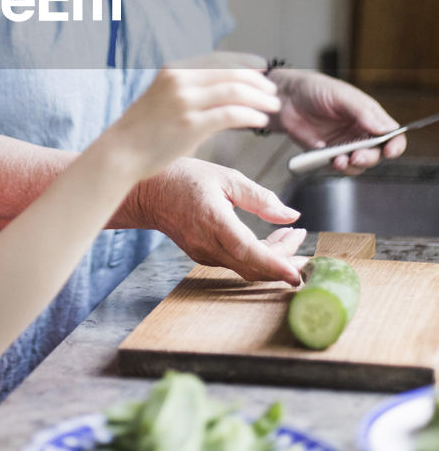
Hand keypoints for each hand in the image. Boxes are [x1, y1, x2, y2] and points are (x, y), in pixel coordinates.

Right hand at [113, 55, 280, 180]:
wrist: (120, 153)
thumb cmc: (142, 131)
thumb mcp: (163, 98)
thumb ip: (190, 90)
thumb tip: (222, 92)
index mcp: (174, 70)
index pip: (219, 60)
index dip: (244, 63)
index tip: (261, 69)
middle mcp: (180, 80)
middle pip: (232, 74)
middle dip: (257, 82)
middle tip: (272, 92)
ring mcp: (185, 102)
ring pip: (235, 92)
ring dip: (260, 98)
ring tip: (272, 107)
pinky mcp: (191, 125)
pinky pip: (231, 115)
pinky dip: (250, 115)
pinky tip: (260, 121)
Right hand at [130, 156, 305, 285]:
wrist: (147, 192)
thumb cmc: (183, 178)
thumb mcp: (225, 177)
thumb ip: (260, 197)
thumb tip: (290, 215)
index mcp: (213, 221)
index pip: (249, 251)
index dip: (276, 265)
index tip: (297, 273)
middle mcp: (207, 244)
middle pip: (253, 266)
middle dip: (284, 260)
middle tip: (302, 241)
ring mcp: (204, 253)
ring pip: (247, 267)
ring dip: (273, 257)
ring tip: (290, 236)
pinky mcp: (203, 256)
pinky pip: (236, 262)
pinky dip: (257, 255)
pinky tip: (269, 240)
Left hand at [270, 68, 405, 172]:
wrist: (286, 99)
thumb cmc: (315, 89)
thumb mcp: (341, 95)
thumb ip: (362, 112)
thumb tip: (386, 129)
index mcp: (370, 116)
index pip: (392, 135)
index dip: (395, 145)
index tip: (389, 151)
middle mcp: (360, 133)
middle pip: (376, 154)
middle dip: (369, 158)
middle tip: (356, 156)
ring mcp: (345, 145)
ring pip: (359, 165)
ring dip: (352, 166)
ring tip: (339, 160)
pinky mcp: (328, 154)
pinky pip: (339, 167)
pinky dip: (337, 168)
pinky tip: (329, 161)